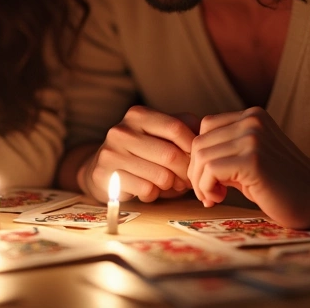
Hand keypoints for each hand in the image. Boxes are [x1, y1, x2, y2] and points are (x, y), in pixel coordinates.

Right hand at [79, 105, 197, 202]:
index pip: (176, 128)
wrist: (102, 168)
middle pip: (171, 155)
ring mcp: (111, 153)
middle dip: (185, 172)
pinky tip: (149, 189)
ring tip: (170, 184)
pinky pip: (146, 191)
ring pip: (161, 176)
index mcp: (138, 115)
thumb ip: (186, 128)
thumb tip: (207, 136)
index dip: (192, 148)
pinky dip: (154, 194)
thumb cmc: (142, 151)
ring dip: (172, 185)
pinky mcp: (106, 176)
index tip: (198, 160)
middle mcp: (122, 131)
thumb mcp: (161, 133)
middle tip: (188, 180)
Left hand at [188, 107, 309, 227]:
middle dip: (196, 172)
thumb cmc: (283, 185)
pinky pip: (210, 170)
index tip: (211, 180)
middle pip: (199, 141)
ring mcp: (253, 137)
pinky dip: (207, 187)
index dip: (201, 156)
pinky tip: (219, 198)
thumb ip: (226, 150)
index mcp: (252, 116)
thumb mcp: (251, 158)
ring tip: (214, 197)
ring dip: (200, 182)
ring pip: (200, 155)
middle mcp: (252, 120)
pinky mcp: (253, 159)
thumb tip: (189, 155)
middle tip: (209, 194)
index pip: (205, 127)